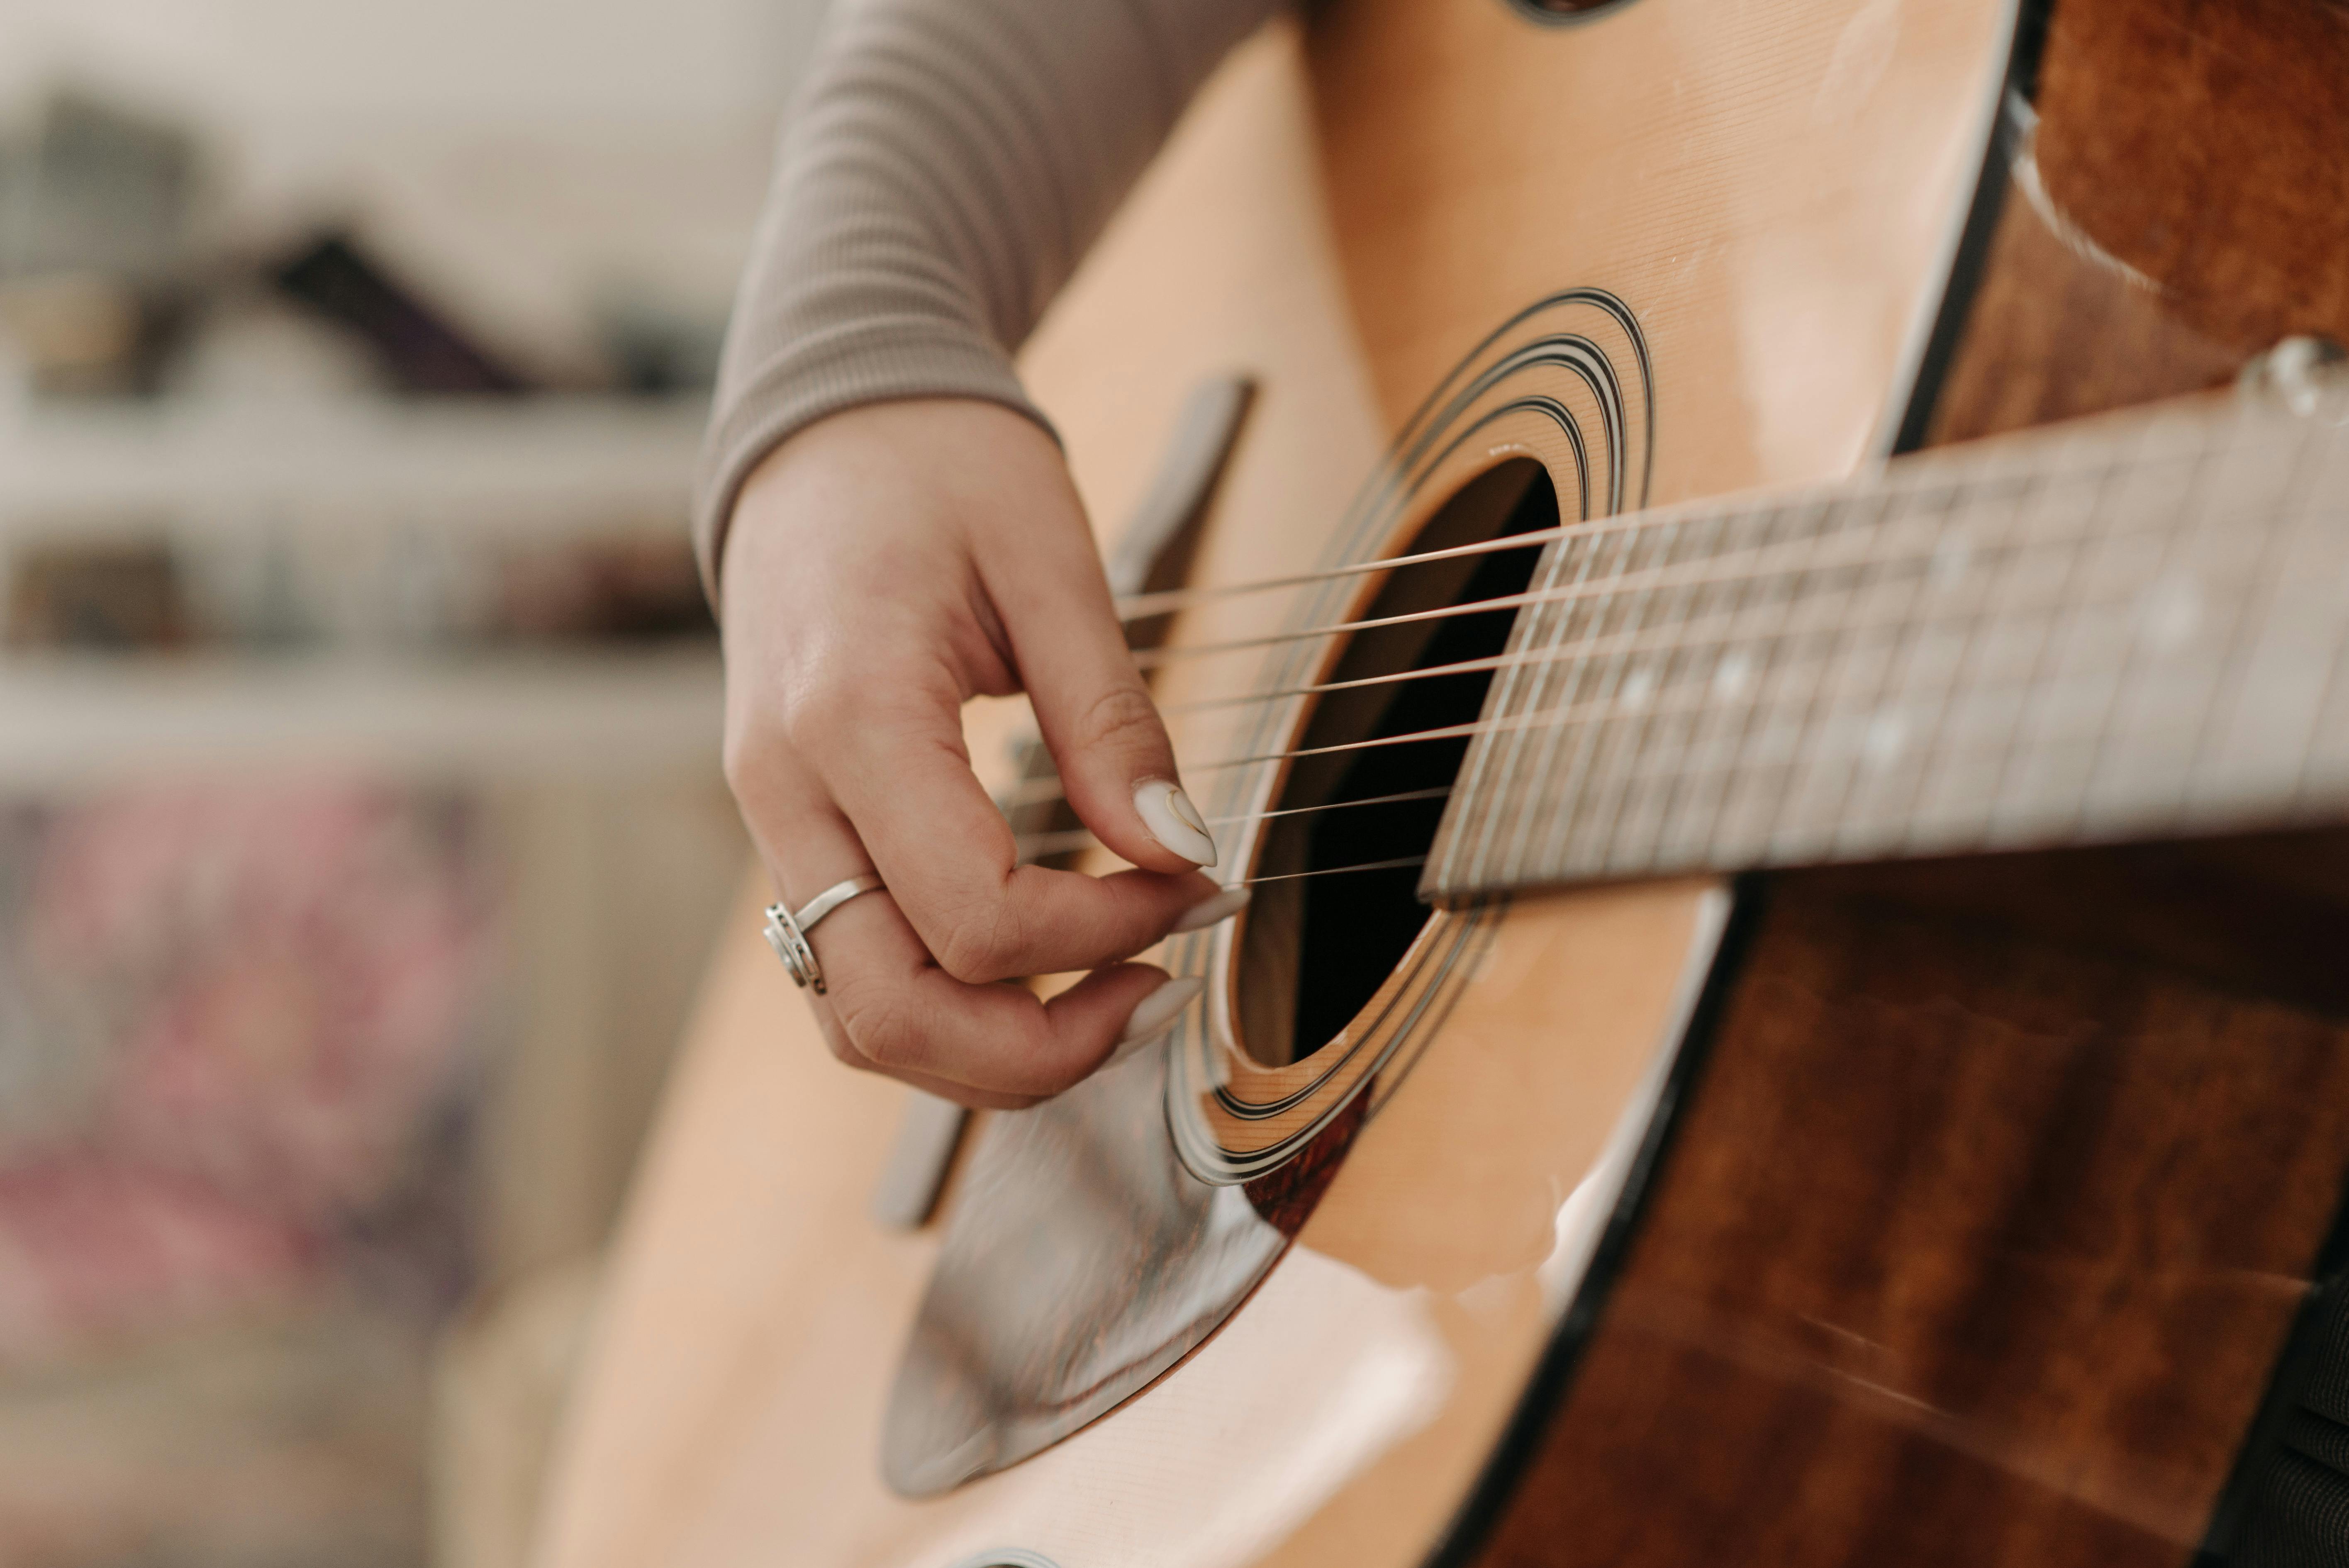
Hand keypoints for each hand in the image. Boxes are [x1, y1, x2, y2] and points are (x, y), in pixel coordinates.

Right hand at [719, 399, 1241, 1107]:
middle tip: (1157, 997)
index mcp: (852, 716)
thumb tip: (1180, 849)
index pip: (974, 914)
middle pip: (891, 1012)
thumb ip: (1110, 720)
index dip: (1102, 934)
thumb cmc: (936, 469)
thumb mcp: (1051, 564)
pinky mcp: (792, 832)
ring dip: (991, 1051)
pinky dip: (948, 1010)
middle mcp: (788, 791)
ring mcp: (774, 822)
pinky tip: (1041, 973)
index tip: (1192, 887)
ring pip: (858, 1021)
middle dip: (1039, 1048)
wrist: (824, 427)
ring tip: (1113, 1000)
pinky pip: (850, 975)